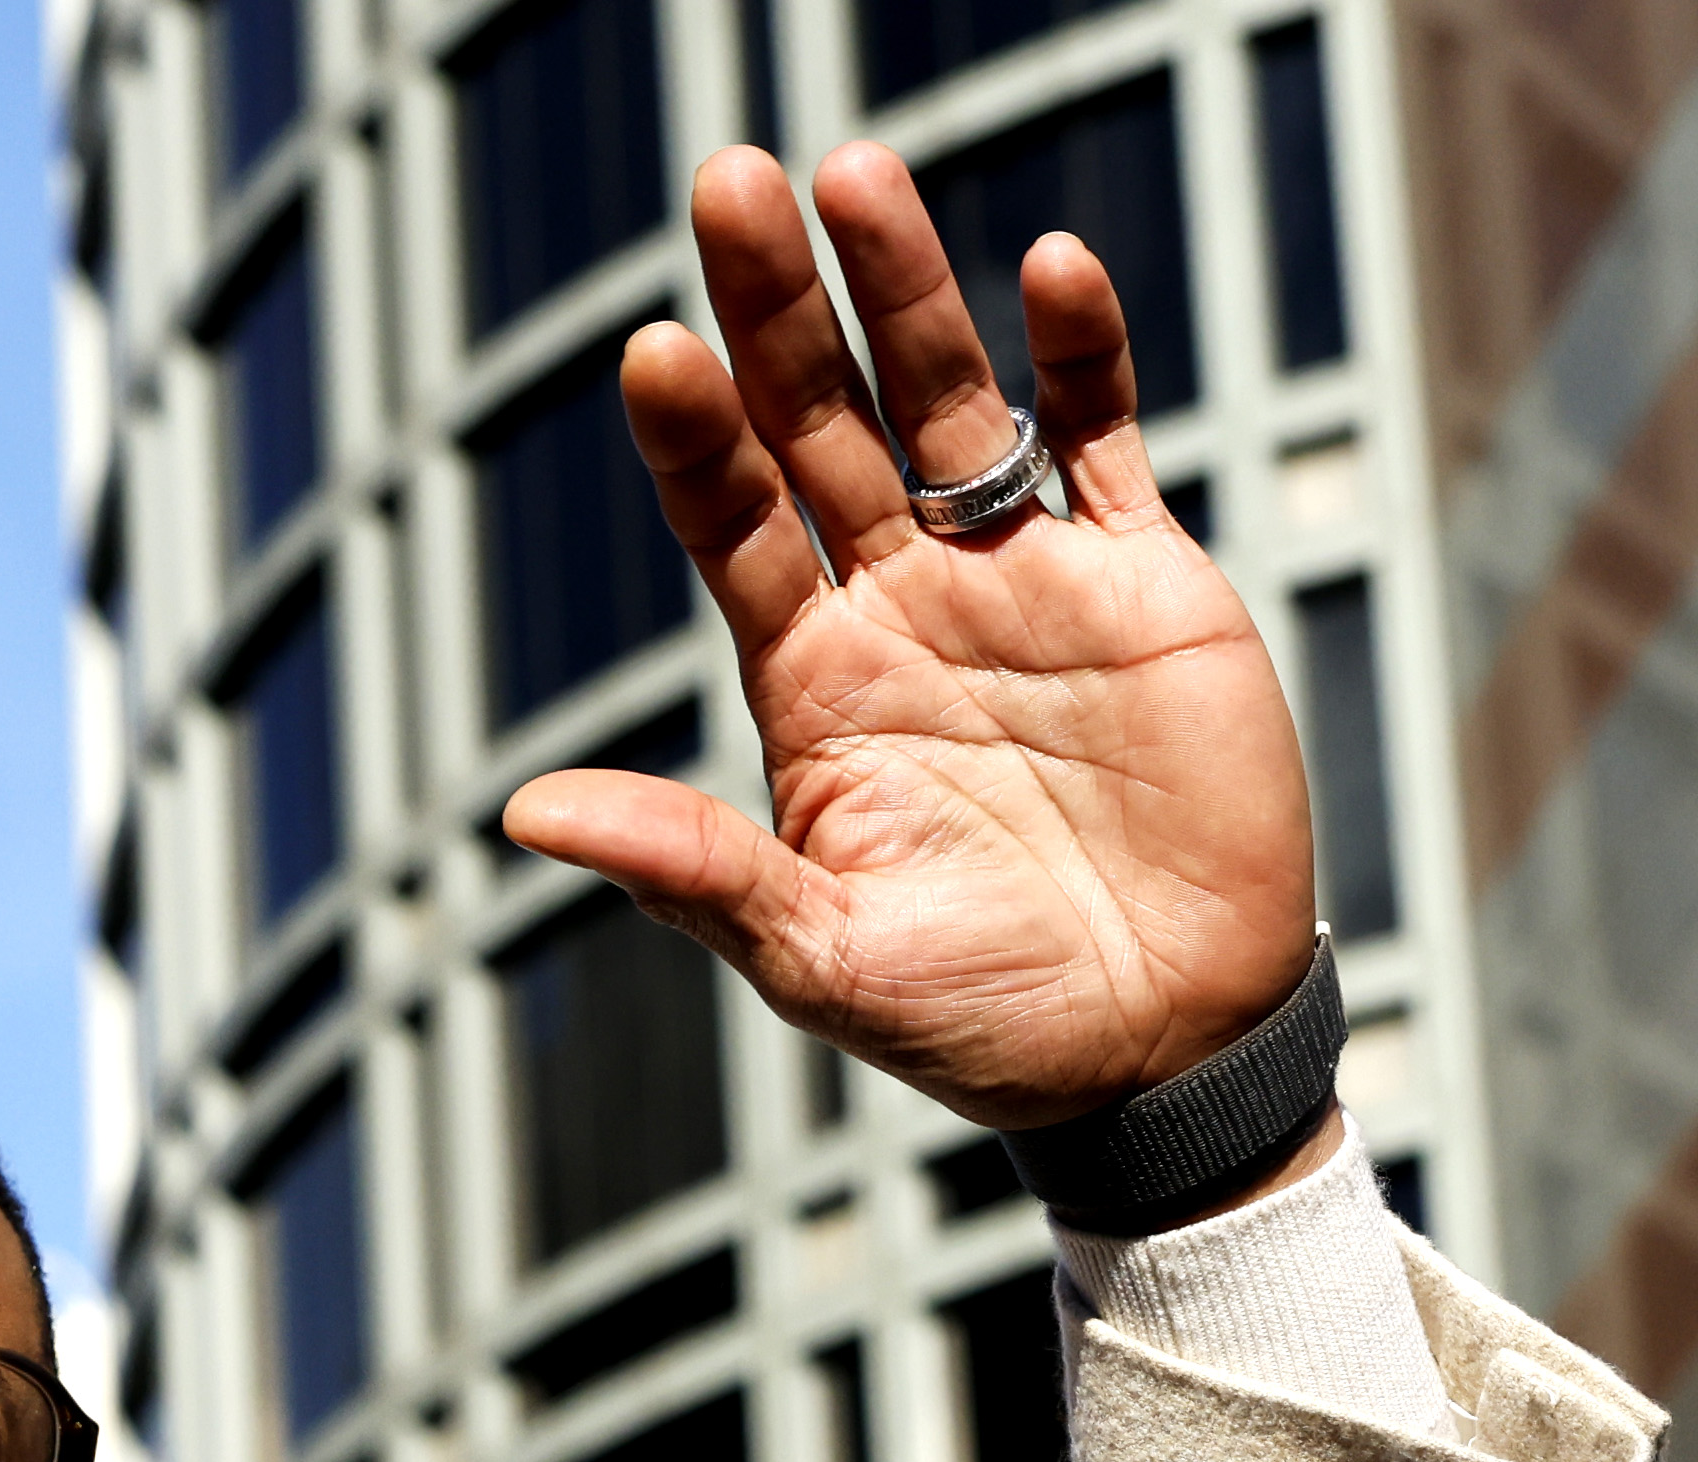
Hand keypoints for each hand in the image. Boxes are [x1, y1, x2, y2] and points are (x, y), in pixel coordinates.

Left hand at [498, 151, 1318, 1141]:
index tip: (657, 352)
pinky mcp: (1142, 580)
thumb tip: (524, 816)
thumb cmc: (989, 1027)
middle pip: (822, 426)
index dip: (695, 439)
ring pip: (952, 402)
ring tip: (853, 176)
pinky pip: (1104, 438)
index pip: (733, 526)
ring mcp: (1022, 581)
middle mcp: (903, 609)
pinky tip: (1045, 266)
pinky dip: (1081, 355)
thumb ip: (694, 873)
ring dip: (906, 292)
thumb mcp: (826, 960)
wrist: (1173, 1050)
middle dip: (777, 311)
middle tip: (731, 184)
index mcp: (814, 684)